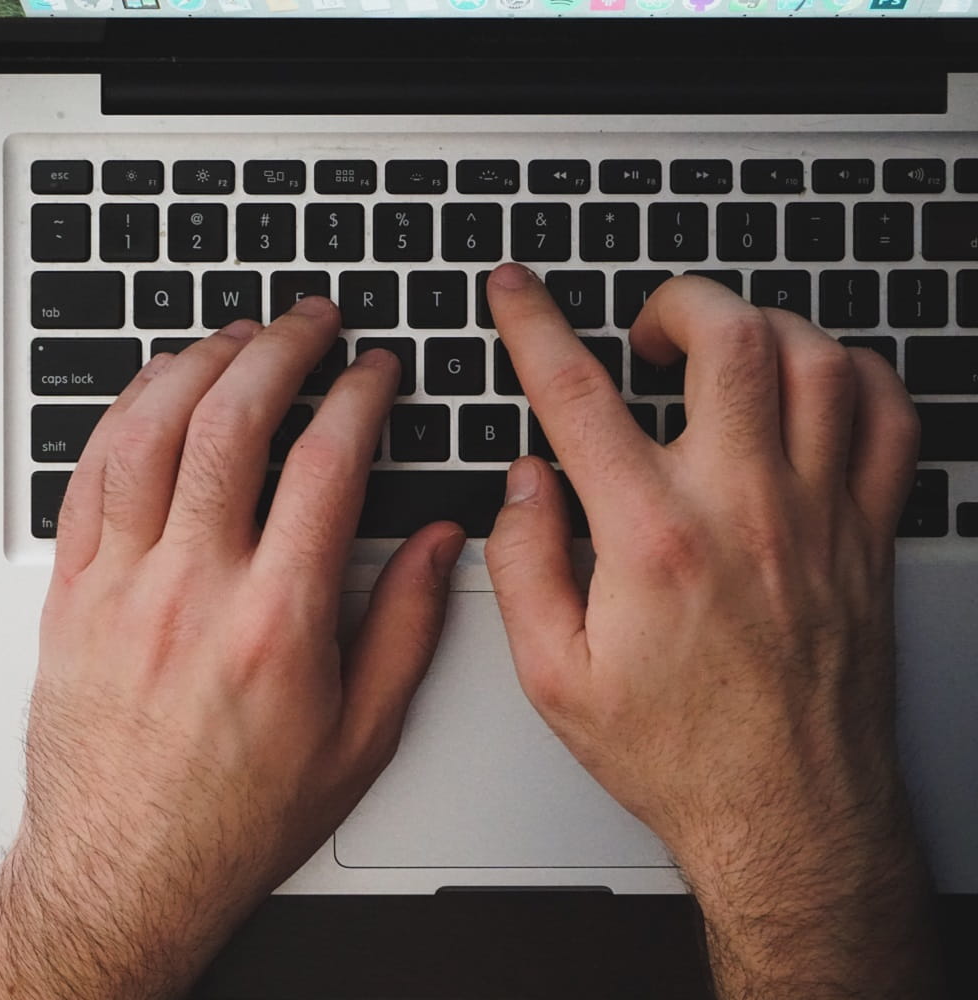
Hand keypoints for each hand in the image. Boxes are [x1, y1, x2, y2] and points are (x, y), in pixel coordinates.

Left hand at [0, 298, 463, 999]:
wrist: (127, 869)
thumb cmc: (243, 812)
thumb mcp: (362, 734)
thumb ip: (407, 625)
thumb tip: (438, 542)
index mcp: (277, 621)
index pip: (327, 466)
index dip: (361, 397)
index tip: (377, 371)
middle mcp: (194, 589)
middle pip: (235, 423)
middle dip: (282, 348)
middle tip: (312, 320)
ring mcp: (121, 584)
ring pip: (152, 431)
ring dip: (201, 363)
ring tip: (239, 334)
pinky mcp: (72, 592)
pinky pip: (87, 474)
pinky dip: (126, 412)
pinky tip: (157, 389)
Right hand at [484, 264, 941, 996]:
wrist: (788, 816)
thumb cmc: (678, 752)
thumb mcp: (556, 677)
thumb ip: (524, 564)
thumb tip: (524, 486)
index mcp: (654, 540)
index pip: (578, 395)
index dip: (534, 325)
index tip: (518, 292)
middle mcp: (744, 509)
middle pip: (729, 340)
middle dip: (677, 303)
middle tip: (648, 331)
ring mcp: (819, 516)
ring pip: (817, 361)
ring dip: (764, 328)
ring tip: (725, 352)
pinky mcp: (865, 535)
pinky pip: (888, 419)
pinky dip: (852, 377)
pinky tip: (812, 389)